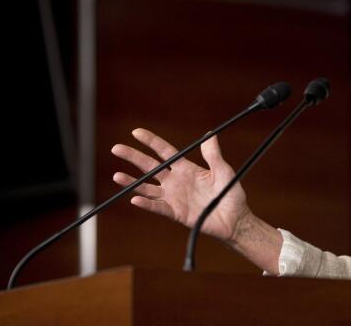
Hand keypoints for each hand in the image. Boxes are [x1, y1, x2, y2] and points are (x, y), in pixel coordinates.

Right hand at [111, 128, 250, 243]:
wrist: (234, 219)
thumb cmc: (230, 193)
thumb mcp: (223, 170)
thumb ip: (213, 155)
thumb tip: (210, 134)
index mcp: (186, 169)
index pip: (164, 152)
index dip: (151, 141)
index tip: (136, 132)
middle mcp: (176, 181)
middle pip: (150, 167)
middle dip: (133, 157)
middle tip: (116, 148)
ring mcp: (174, 197)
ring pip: (148, 188)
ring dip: (132, 182)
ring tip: (117, 176)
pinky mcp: (176, 213)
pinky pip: (158, 208)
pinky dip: (147, 204)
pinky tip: (135, 199)